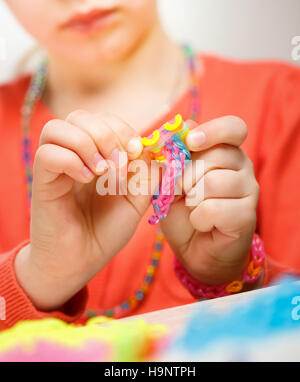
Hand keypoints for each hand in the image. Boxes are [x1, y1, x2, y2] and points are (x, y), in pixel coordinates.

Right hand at [15, 110, 150, 310]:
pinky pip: (47, 154)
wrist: (80, 262)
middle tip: (119, 162)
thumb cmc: (105, 232)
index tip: (136, 150)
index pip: (103, 120)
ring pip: (56, 128)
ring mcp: (55, 168)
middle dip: (106, 133)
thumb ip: (146, 175)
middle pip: (80, 116)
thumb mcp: (135, 201)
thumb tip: (155, 149)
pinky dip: (70, 160)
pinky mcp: (41, 183)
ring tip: (101, 171)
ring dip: (86, 143)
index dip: (122, 128)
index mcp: (95, 156)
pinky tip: (86, 178)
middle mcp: (72, 156)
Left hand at [160, 116, 259, 285]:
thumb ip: (171, 158)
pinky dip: (198, 218)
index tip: (191, 142)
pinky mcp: (247, 215)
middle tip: (179, 190)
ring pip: (214, 181)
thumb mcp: (170, 181)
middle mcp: (242, 167)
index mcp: (225, 151)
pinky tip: (201, 223)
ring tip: (191, 208)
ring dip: (191, 198)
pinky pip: (214, 208)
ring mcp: (249, 190)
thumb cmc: (182, 210)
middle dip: (187, 174)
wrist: (195, 248)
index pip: (233, 128)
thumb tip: (169, 135)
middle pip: (216, 154)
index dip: (212, 130)